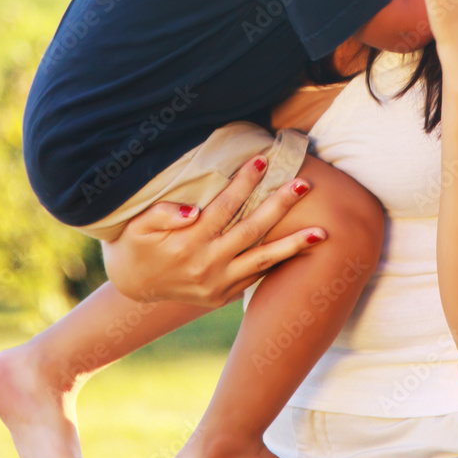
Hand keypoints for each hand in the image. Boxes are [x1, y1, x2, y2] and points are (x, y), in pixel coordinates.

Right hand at [101, 155, 325, 303]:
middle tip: (304, 184)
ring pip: (263, 261)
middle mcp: (207, 265)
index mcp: (188, 243)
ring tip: (323, 232)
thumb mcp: (139, 226)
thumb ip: (163, 215)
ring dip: (294, 245)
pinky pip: (257, 277)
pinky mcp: (224, 296)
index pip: (223, 208)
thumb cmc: (139, 243)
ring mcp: (218, 284)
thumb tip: (192, 212)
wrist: (134, 285)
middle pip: (251, 231)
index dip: (243, 184)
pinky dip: (280, 264)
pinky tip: (303, 249)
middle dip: (280, 206)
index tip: (262, 162)